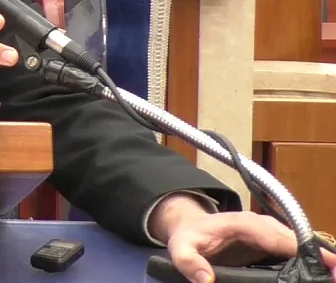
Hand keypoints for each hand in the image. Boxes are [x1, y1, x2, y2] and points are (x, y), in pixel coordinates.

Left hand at [160, 201, 335, 281]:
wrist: (190, 227)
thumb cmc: (189, 236)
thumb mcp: (181, 248)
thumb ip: (189, 262)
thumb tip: (206, 280)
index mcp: (247, 224)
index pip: (282, 238)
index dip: (307, 250)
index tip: (331, 265)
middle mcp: (264, 226)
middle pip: (299, 242)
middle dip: (321, 258)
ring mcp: (272, 235)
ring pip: (301, 247)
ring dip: (318, 262)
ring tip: (332, 276)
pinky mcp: (274, 245)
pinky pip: (295, 253)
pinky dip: (308, 263)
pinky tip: (316, 276)